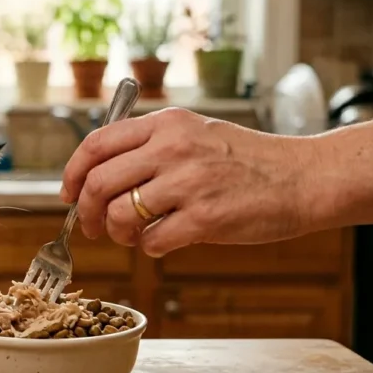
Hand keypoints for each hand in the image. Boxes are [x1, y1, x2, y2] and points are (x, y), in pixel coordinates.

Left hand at [60, 108, 317, 256]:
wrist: (304, 177)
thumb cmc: (248, 160)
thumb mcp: (196, 132)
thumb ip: (150, 146)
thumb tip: (97, 177)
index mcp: (166, 124)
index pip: (96, 144)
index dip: (72, 173)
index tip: (68, 194)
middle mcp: (172, 148)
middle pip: (99, 183)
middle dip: (86, 212)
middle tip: (93, 227)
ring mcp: (189, 183)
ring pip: (120, 216)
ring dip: (118, 234)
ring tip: (134, 235)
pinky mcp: (206, 218)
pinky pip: (152, 242)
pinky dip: (150, 248)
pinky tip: (165, 241)